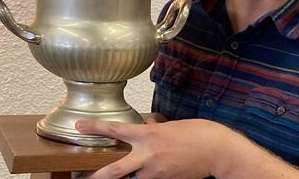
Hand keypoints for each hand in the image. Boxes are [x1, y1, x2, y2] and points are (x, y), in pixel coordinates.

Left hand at [75, 118, 231, 178]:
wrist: (219, 151)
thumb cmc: (201, 133)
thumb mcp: (173, 125)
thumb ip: (156, 128)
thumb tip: (147, 126)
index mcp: (150, 135)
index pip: (116, 130)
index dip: (94, 128)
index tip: (79, 126)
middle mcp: (149, 156)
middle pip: (113, 171)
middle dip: (96, 177)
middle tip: (80, 178)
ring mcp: (156, 173)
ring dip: (129, 177)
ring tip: (126, 173)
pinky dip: (147, 177)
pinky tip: (154, 172)